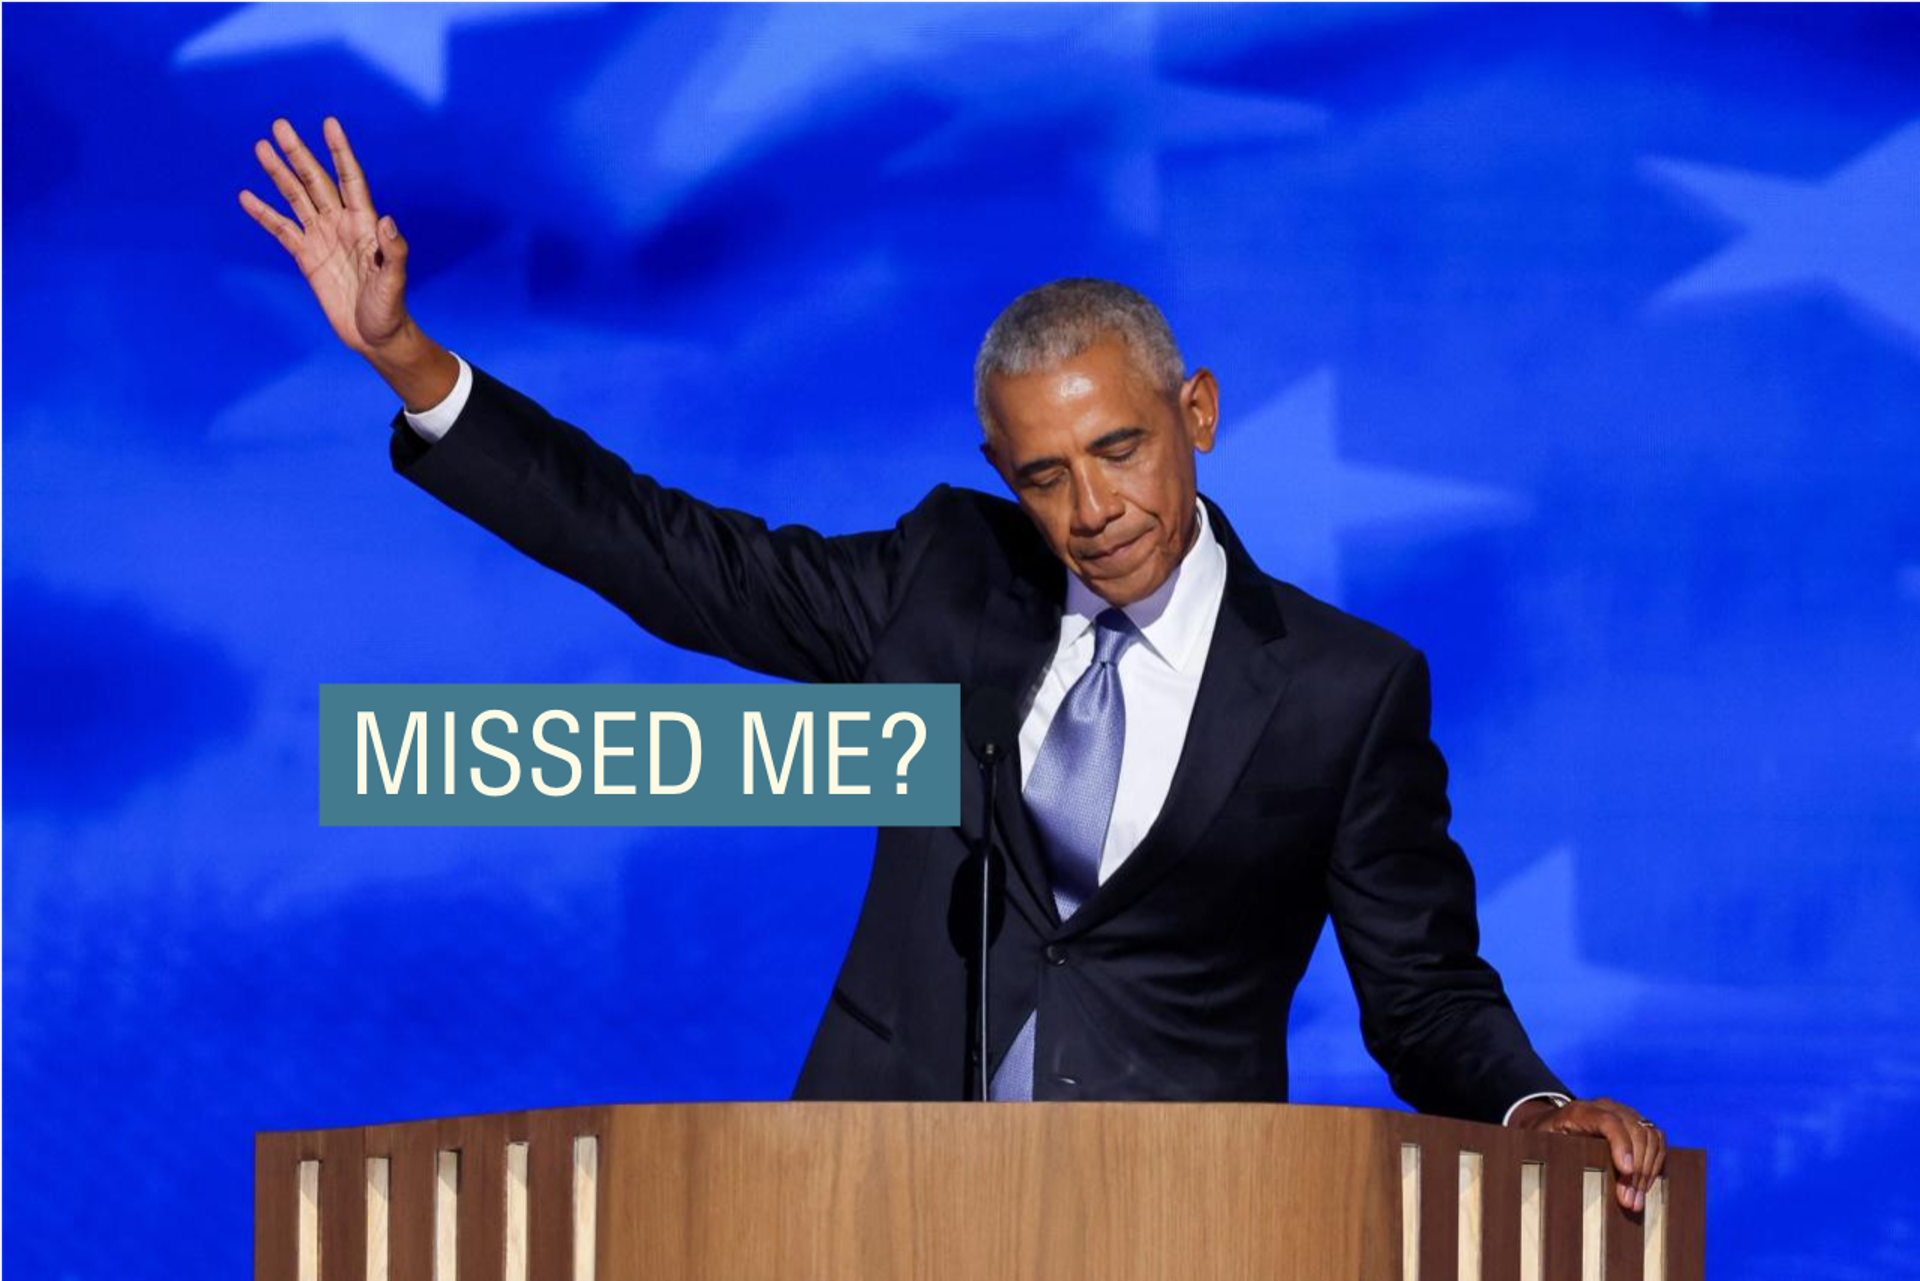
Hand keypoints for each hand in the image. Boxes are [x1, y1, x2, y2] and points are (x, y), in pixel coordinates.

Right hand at [237, 117, 412, 357]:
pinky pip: (282, 230)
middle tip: (279, 125)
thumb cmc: (391, 309)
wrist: (375, 337)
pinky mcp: (306, 257)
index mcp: (365, 224)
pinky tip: (246, 197)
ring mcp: (322, 238)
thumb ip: (394, 252)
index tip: (329, 124)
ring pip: (296, 198)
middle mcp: (342, 224)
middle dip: (299, 154)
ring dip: (279, 174)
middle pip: (316, 181)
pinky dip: (264, 214)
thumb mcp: (396, 282)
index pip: (351, 179)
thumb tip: (387, 220)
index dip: (340, 152)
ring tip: (261, 147)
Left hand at [1510, 1096, 1665, 1212]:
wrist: (1552, 1121)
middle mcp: (1607, 1107)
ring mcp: (1625, 1112)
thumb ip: (1548, 1150)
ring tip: (1636, 1198)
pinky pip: (1656, 1140)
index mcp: (1580, 1109)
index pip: (1608, 1121)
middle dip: (1636, 1169)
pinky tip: (1644, 1186)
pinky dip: (1655, 1163)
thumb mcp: (1540, 1142)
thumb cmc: (1545, 1136)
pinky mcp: (1636, 1123)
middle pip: (1634, 1132)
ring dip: (1648, 1170)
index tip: (1625, 1171)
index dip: (1621, 1145)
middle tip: (1629, 1200)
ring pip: (1649, 1136)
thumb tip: (1559, 1174)